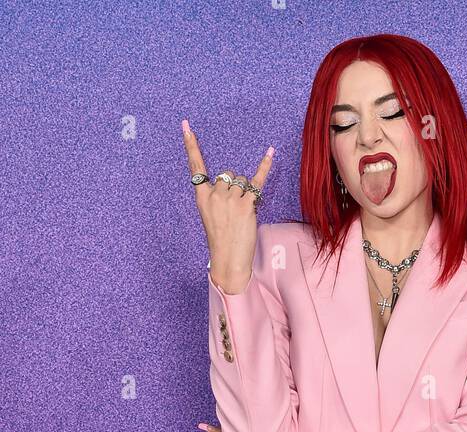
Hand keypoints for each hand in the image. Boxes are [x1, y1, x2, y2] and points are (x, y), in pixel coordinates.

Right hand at [183, 119, 273, 292]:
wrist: (228, 259)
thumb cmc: (221, 239)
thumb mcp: (210, 216)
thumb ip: (217, 198)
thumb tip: (232, 183)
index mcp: (202, 197)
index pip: (196, 167)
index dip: (191, 146)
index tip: (186, 126)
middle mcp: (215, 194)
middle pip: (228, 175)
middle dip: (234, 186)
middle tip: (234, 209)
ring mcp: (230, 199)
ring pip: (242, 181)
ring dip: (246, 191)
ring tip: (243, 213)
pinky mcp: (246, 205)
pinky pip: (257, 182)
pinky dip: (264, 168)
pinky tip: (270, 153)